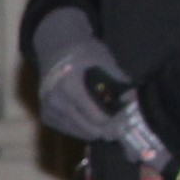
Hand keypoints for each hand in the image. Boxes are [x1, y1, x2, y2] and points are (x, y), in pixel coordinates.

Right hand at [32, 25, 135, 142]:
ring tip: (107, 126)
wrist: (55, 47)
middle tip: (120, 127)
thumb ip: (117, 78)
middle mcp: (56, 102)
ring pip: (78, 133)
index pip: (97, 117)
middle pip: (88, 129)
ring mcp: (49, 110)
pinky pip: (67, 130)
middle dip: (107, 130)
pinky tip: (90, 122)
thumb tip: (133, 97)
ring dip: (94, 131)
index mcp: (71, 88)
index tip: (125, 118)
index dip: (115, 120)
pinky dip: (81, 129)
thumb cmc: (81, 51)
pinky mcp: (46, 115)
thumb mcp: (102, 59)